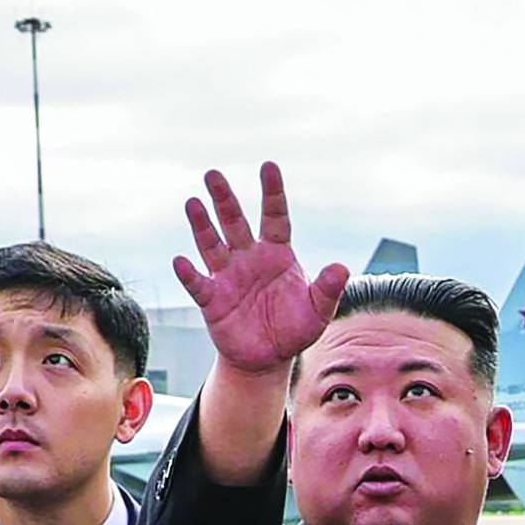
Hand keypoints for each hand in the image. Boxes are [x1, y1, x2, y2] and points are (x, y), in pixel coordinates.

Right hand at [173, 161, 348, 374]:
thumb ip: (328, 289)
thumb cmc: (295, 329)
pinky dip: (190, 273)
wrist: (268, 358)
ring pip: (212, 245)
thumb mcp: (319, 311)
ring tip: (193, 202)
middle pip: (234, 222)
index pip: (274, 217)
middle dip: (224, 199)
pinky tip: (182, 261)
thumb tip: (341, 267)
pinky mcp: (212, 300)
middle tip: (213, 174)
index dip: (272, 193)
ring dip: (202, 226)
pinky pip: (198, 283)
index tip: (268, 167)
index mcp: (277, 254)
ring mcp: (228, 277)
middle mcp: (249, 259)